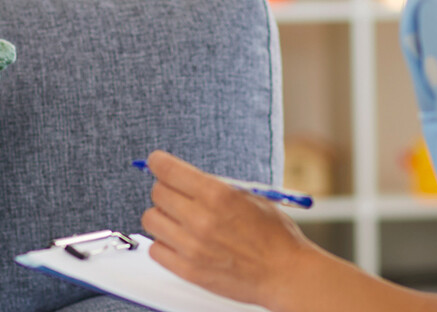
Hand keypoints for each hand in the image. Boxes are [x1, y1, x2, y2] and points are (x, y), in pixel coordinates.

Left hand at [139, 150, 321, 307]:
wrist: (285, 274)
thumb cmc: (275, 236)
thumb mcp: (251, 197)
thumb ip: (217, 187)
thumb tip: (186, 178)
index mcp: (218, 195)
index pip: (169, 170)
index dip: (158, 162)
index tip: (156, 162)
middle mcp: (201, 219)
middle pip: (157, 193)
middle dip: (165, 190)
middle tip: (176, 196)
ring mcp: (192, 247)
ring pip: (151, 220)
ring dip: (162, 217)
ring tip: (179, 221)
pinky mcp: (188, 270)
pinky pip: (155, 249)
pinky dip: (164, 243)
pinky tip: (179, 242)